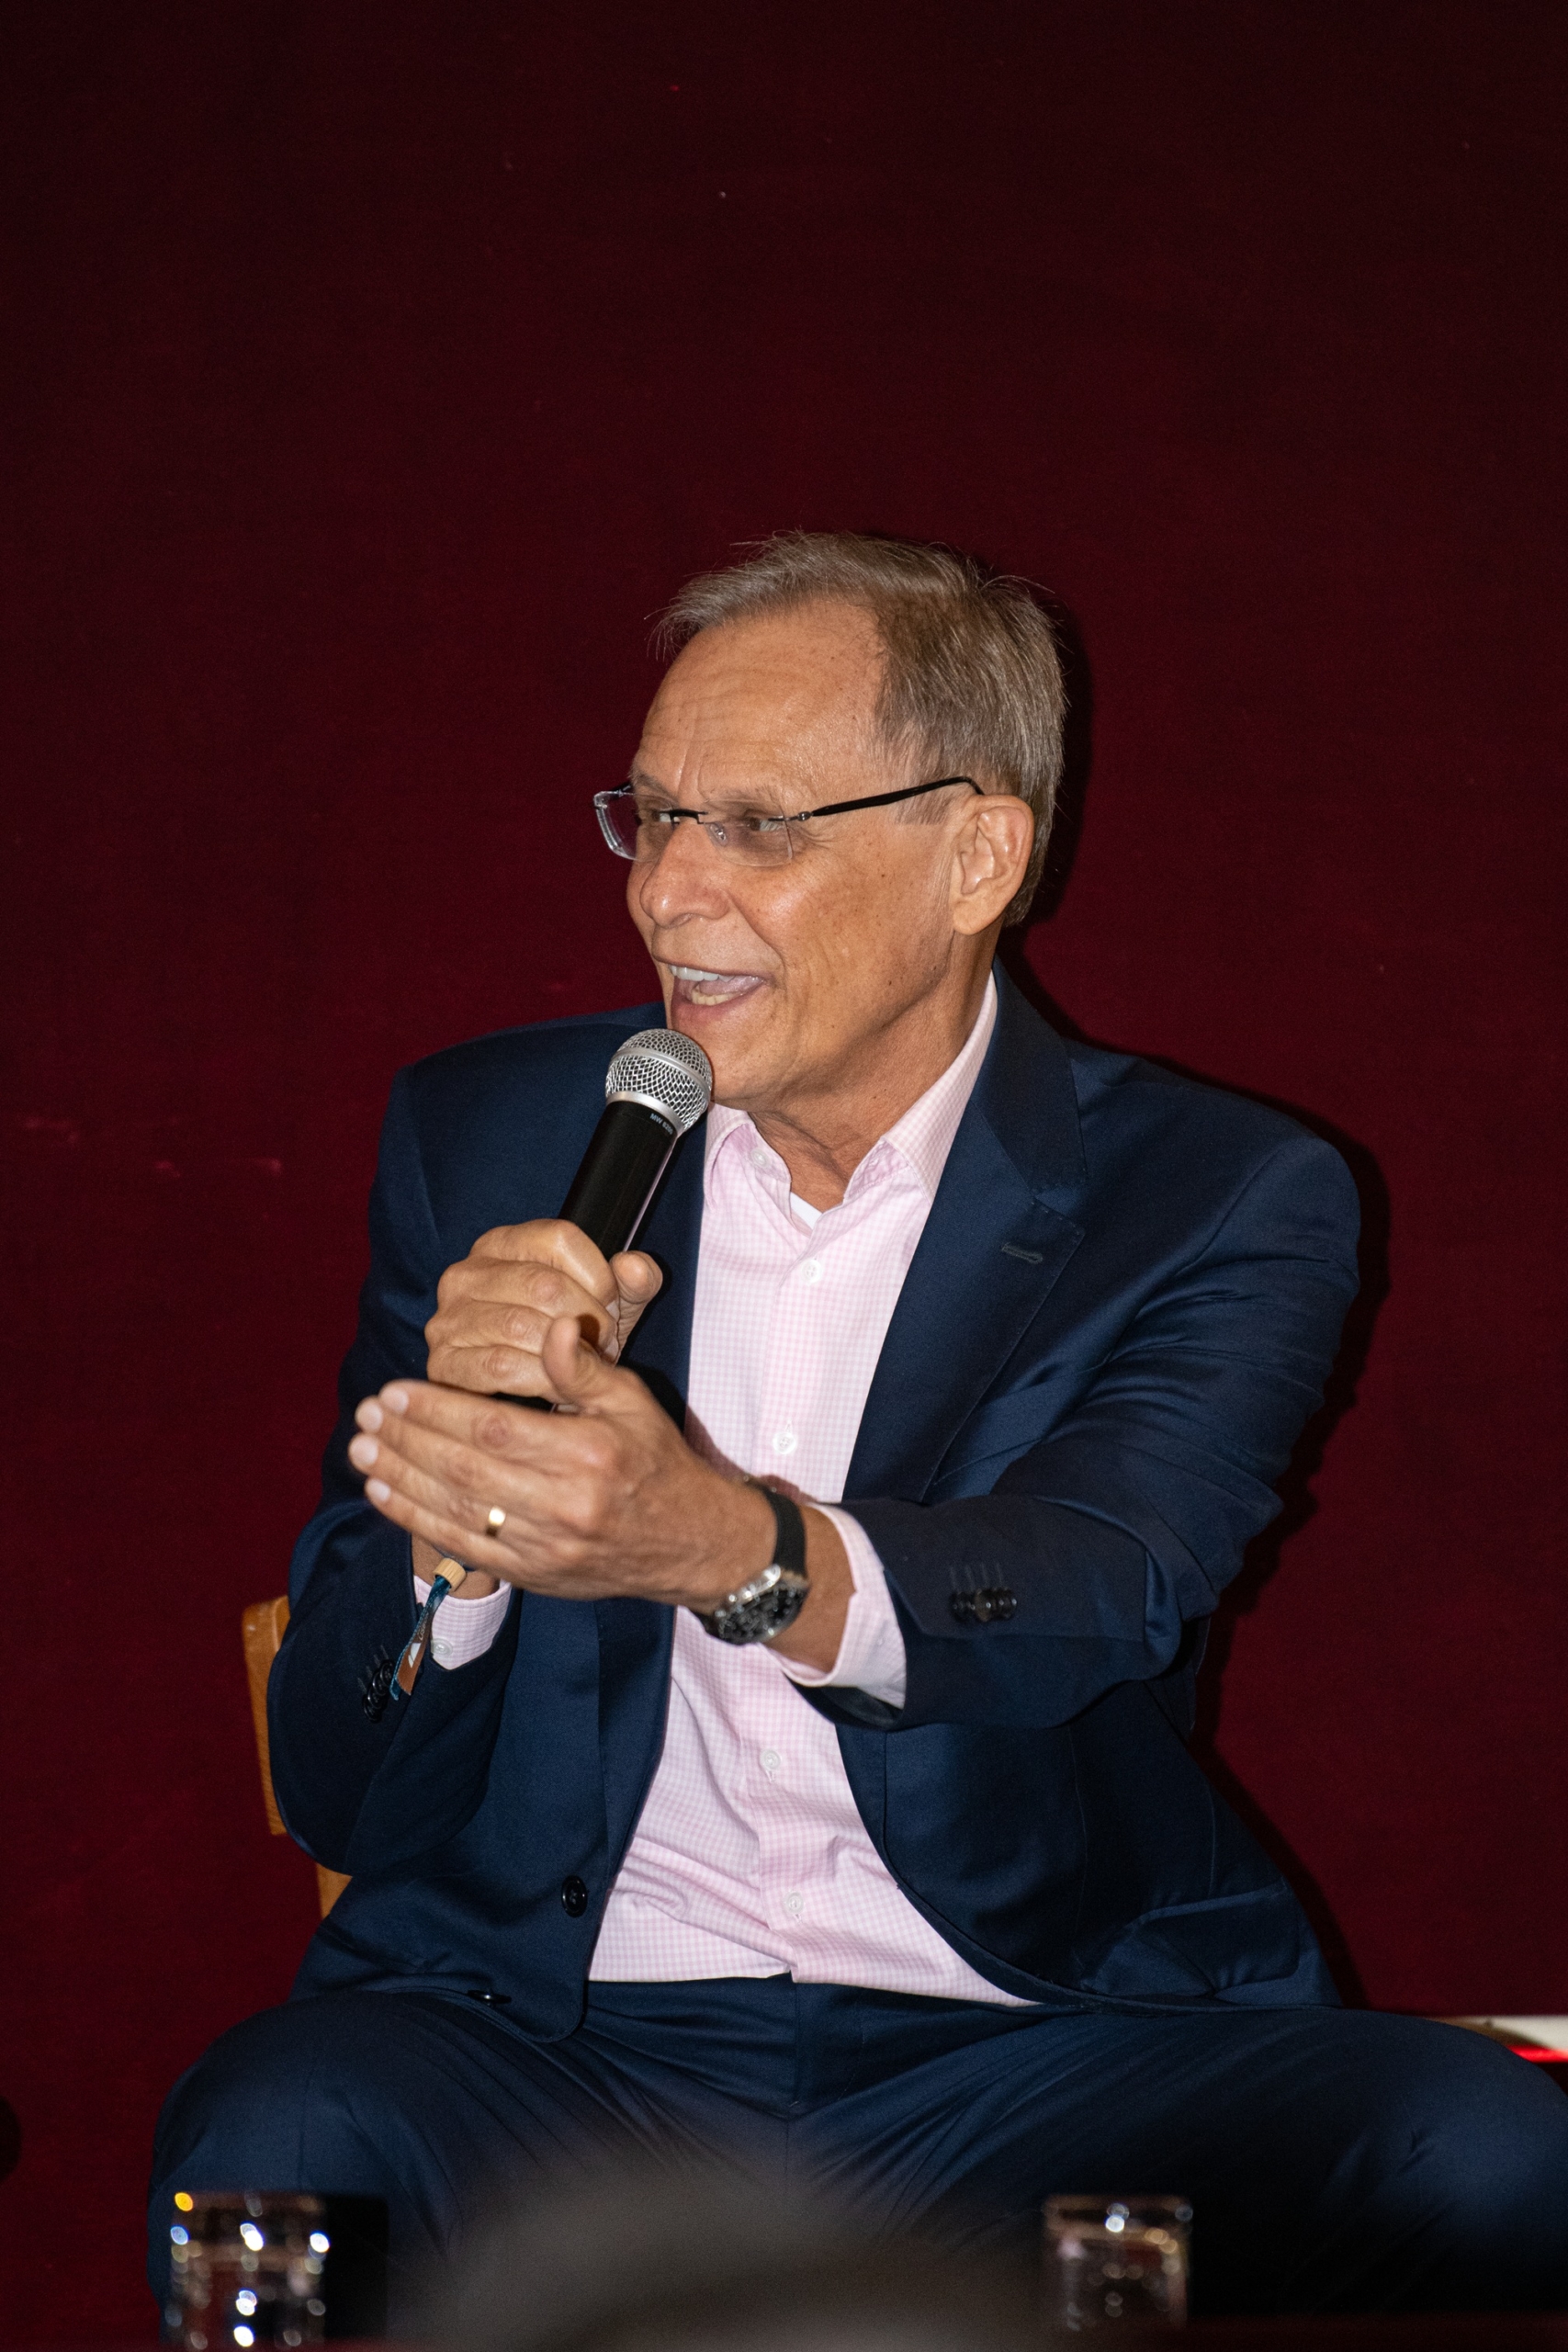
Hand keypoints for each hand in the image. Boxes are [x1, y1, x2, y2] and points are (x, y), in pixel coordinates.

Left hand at [348, 1317, 851, 1662]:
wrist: (689, 1545)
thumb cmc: (656, 1461)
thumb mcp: (633, 1402)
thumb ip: (584, 1367)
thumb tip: (552, 1324)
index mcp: (588, 1457)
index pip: (494, 1429)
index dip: (437, 1409)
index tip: (396, 1388)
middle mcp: (564, 1507)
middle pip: (464, 1470)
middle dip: (406, 1439)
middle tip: (365, 1413)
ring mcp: (544, 1549)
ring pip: (455, 1511)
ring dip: (400, 1479)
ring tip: (361, 1450)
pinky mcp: (532, 1575)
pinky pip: (463, 1547)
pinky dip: (417, 1521)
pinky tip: (386, 1495)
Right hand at [423, 1219, 662, 1399]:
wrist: (536, 1389)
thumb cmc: (572, 1337)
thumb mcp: (612, 1304)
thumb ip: (637, 1281)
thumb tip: (636, 1268)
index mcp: (504, 1242)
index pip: (560, 1237)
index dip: (599, 1276)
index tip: (611, 1307)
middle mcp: (467, 1273)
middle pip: (544, 1284)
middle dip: (584, 1320)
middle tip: (600, 1347)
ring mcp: (449, 1317)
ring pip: (521, 1326)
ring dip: (564, 1353)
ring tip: (580, 1366)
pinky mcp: (444, 1362)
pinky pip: (499, 1366)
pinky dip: (539, 1379)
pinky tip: (557, 1387)